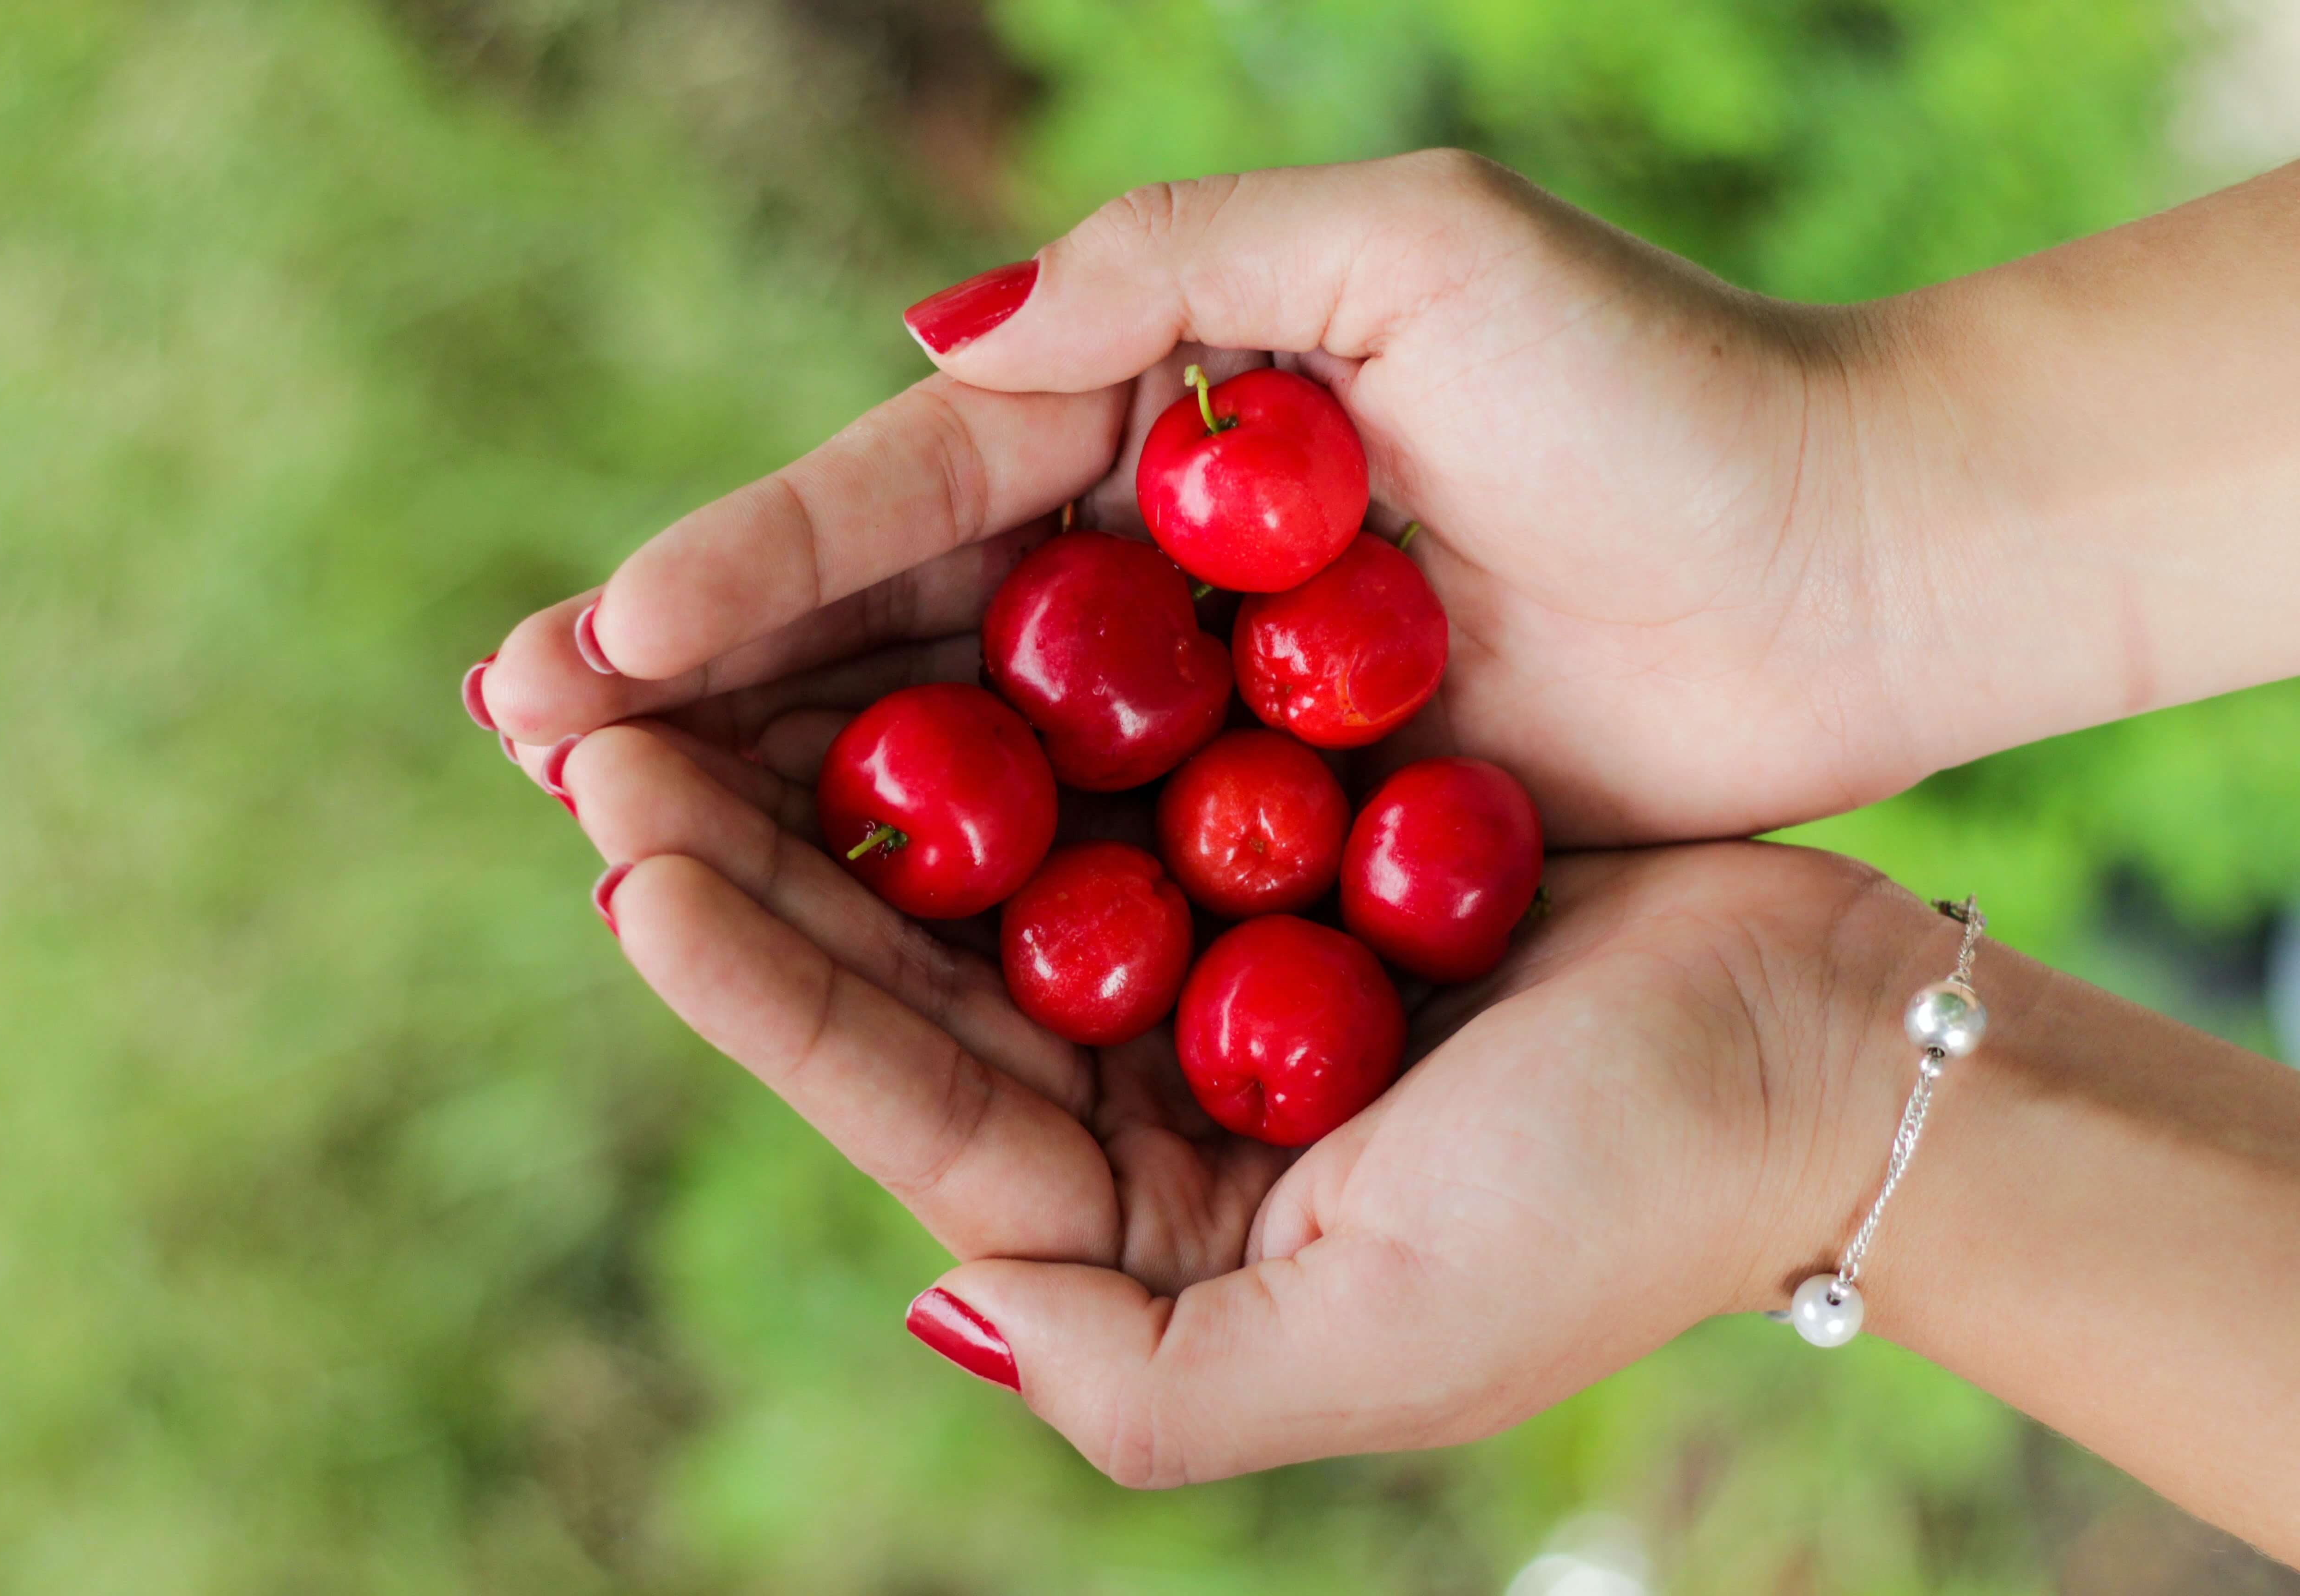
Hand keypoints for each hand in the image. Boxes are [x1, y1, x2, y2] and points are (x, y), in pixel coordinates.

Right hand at [474, 150, 1919, 845]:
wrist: (1855, 562)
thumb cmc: (1659, 388)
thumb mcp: (1408, 252)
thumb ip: (1173, 270)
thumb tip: (941, 339)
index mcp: (1161, 415)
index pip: (910, 489)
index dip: (745, 562)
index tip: (595, 636)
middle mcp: (1152, 562)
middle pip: (892, 629)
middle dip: (710, 684)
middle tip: (526, 736)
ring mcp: (1203, 703)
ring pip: (957, 758)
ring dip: (788, 796)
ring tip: (615, 833)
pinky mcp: (1276, 817)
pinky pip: (1087, 864)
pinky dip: (957, 897)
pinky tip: (821, 932)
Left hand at [545, 707, 1928, 1483]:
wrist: (1817, 1057)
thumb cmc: (1608, 1210)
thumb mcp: (1365, 1350)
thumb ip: (1140, 1383)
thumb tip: (942, 1300)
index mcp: (1141, 1222)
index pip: (907, 1098)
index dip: (760, 988)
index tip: (627, 868)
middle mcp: (1148, 1089)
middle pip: (910, 962)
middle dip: (746, 852)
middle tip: (584, 733)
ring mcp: (1205, 955)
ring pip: (980, 849)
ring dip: (837, 758)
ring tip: (681, 662)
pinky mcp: (1277, 836)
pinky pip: (1107, 760)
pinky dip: (1002, 694)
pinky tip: (890, 610)